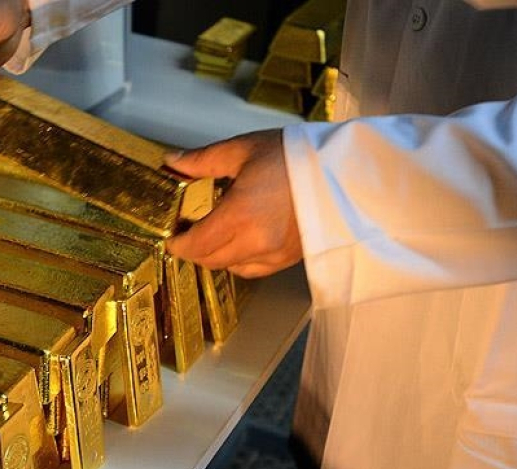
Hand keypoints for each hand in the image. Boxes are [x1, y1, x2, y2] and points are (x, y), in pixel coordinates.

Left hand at [166, 129, 302, 277]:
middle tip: (188, 233)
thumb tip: (172, 162)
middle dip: (194, 250)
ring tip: (213, 236)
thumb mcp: (243, 150)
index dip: (178, 244)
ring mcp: (274, 254)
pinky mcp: (289, 258)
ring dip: (216, 256)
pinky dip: (239, 261)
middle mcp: (255, 241)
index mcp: (239, 215)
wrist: (344, 170)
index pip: (196, 244)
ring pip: (230, 267)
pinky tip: (239, 243)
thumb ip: (203, 161)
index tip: (172, 236)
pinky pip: (253, 270)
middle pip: (210, 260)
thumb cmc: (295, 156)